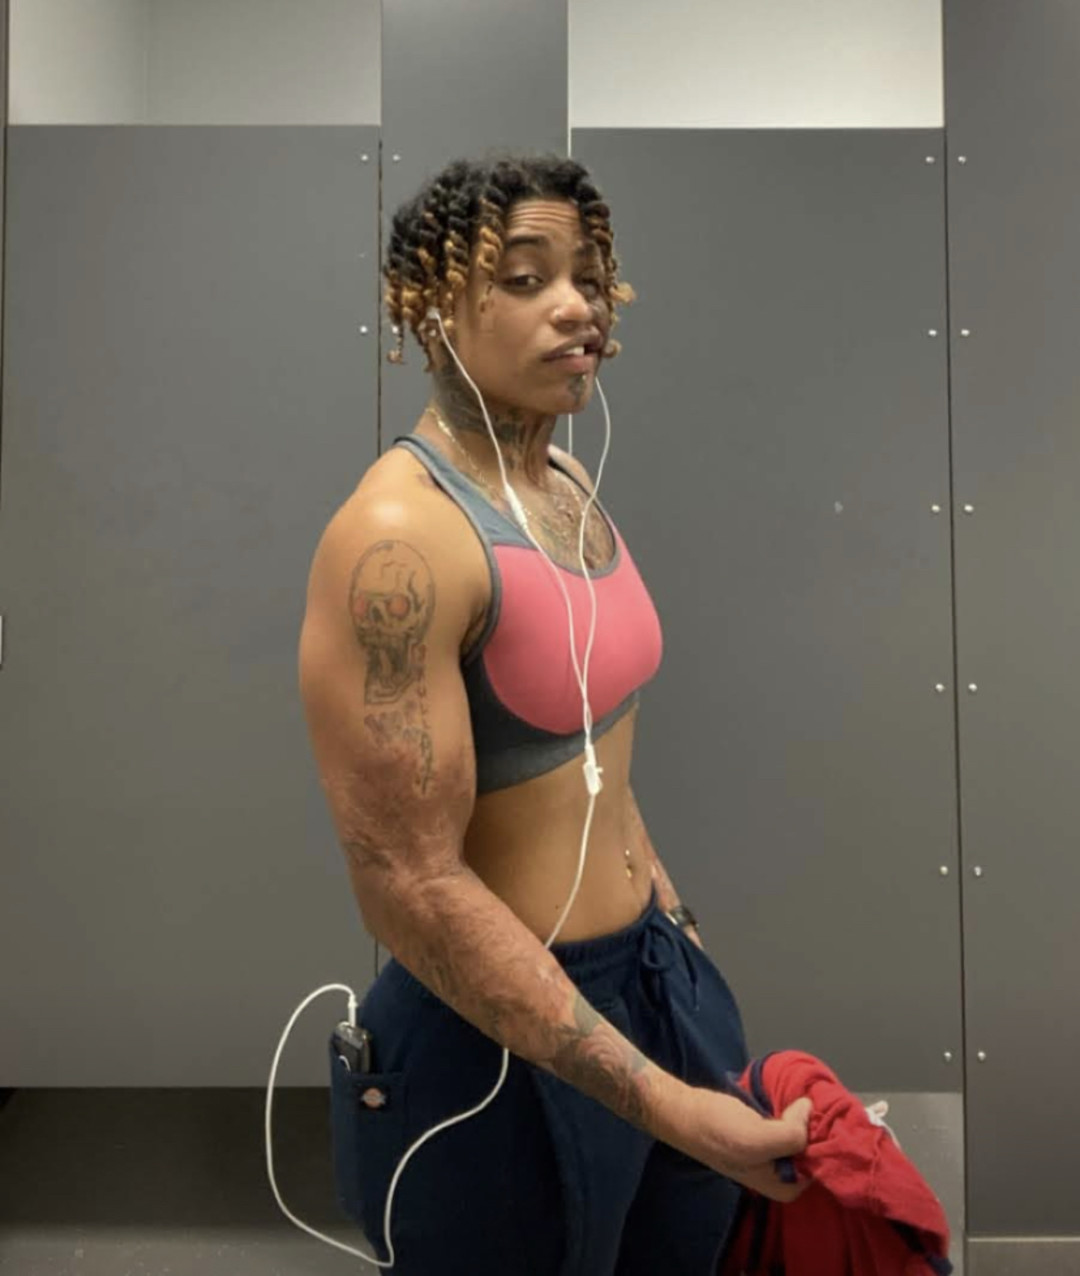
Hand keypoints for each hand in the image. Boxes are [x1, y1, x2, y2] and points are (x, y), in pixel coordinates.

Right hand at [681, 1090, 811, 1203]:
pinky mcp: (763, 1133)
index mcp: (784, 1186)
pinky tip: (790, 1097)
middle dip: (812, 1126)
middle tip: (809, 1101)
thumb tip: (809, 1108)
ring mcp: (772, 1152)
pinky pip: (787, 1123)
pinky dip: (790, 1110)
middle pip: (812, 1149)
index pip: (820, 1165)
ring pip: (800, 1134)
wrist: (685, 1112)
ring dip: (802, 1116)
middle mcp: (782, 1173)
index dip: (822, 1141)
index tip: (821, 1117)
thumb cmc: (718, 1130)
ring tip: (802, 1097)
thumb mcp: (757, 1139)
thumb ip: (791, 1133)